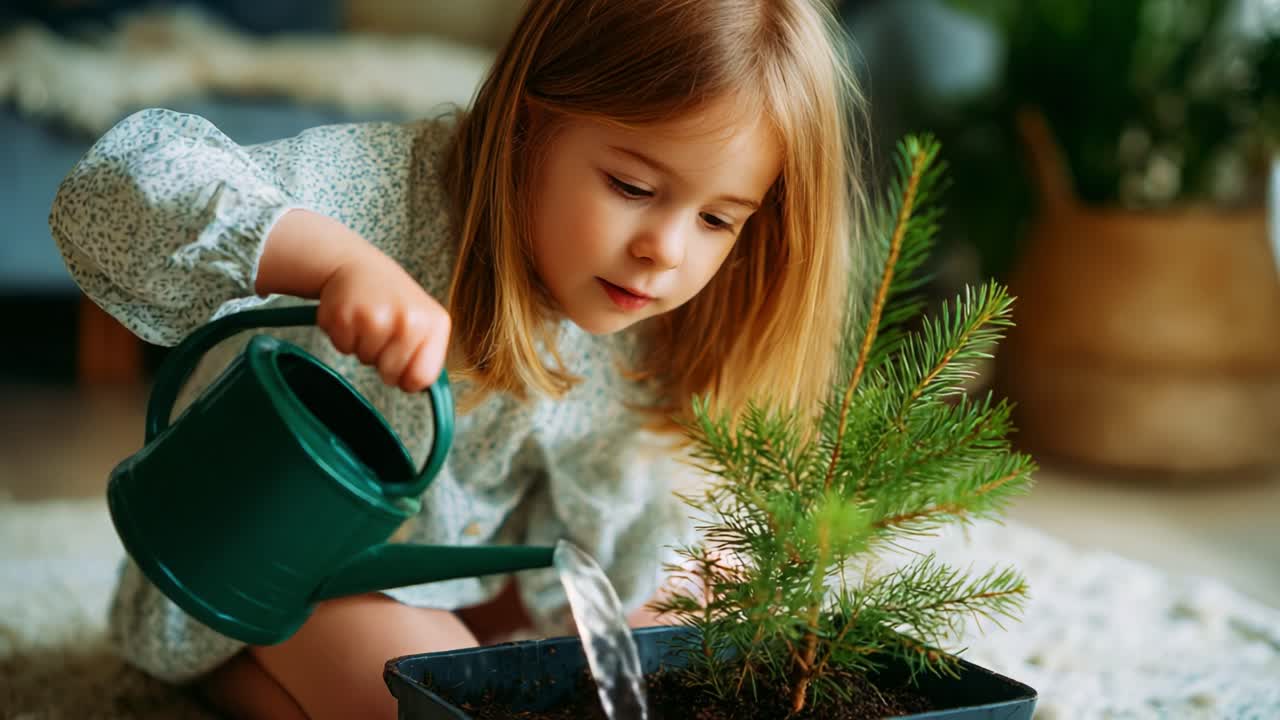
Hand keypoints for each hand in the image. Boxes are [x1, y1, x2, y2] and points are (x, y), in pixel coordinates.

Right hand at [316, 251, 450, 391]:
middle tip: (382, 331)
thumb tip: (416, 387)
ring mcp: (375, 317)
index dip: (407, 379)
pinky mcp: (345, 315)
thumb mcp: (423, 321)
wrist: (357, 266)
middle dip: (382, 362)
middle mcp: (408, 320)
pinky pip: (343, 348)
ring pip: (365, 361)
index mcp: (434, 324)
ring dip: (362, 346)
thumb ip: (426, 355)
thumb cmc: (393, 300)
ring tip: (368, 320)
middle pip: (391, 374)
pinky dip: (344, 337)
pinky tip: (352, 316)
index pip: (422, 377)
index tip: (401, 364)